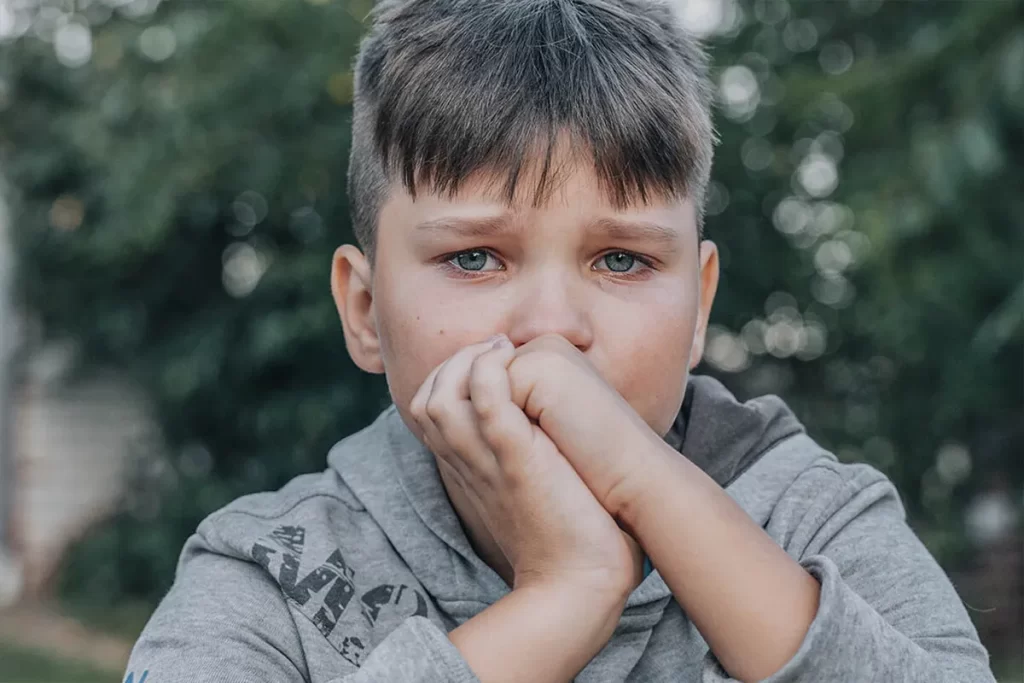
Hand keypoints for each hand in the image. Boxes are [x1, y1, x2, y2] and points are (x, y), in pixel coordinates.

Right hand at [409, 334, 641, 596]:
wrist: (582, 583)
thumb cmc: (568, 538)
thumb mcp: (531, 489)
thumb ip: (523, 461)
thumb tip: (545, 437)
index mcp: (469, 471)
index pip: (430, 413)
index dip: (448, 379)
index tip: (487, 362)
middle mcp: (468, 466)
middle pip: (425, 400)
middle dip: (452, 362)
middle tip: (493, 349)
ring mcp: (487, 463)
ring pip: (440, 398)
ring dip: (466, 362)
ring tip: (501, 350)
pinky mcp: (516, 461)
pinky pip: (486, 405)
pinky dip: (490, 373)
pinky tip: (511, 361)